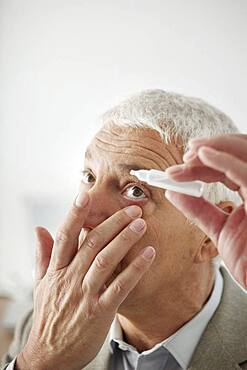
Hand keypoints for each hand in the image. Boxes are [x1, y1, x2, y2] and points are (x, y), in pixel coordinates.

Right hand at [16, 192, 154, 369]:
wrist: (50, 354)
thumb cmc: (48, 316)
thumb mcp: (40, 284)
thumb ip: (43, 254)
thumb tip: (39, 228)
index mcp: (56, 270)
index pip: (65, 236)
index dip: (75, 214)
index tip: (86, 195)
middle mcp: (70, 279)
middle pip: (92, 243)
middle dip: (113, 222)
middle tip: (132, 209)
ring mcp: (85, 295)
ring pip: (106, 260)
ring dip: (125, 240)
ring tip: (141, 224)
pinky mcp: (100, 312)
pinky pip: (120, 287)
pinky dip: (135, 269)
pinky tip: (149, 254)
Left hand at [165, 134, 246, 288]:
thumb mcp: (218, 228)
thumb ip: (198, 209)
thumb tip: (172, 192)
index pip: (225, 169)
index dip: (201, 165)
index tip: (175, 171)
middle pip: (234, 155)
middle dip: (208, 151)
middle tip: (183, 157)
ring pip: (240, 155)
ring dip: (214, 149)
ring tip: (189, 153)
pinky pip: (245, 173)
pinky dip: (223, 160)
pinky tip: (202, 155)